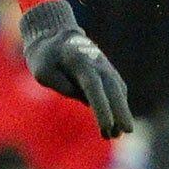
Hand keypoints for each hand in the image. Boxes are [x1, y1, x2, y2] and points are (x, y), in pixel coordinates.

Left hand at [20, 0, 133, 137]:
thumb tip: (86, 99)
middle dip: (120, 112)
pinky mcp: (106, 71)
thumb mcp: (43, 71)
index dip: (102, 109)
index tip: (107, 127)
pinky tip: (119, 121)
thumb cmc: (45, 56)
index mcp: (79, 62)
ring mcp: (104, 66)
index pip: (93, 88)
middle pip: (113, 90)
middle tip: (126, 133)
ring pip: (118, 90)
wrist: (54, 34)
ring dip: (121, 111)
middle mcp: (97, 63)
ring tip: (118, 134)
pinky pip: (116, 89)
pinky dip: (119, 104)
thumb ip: (62, 85)